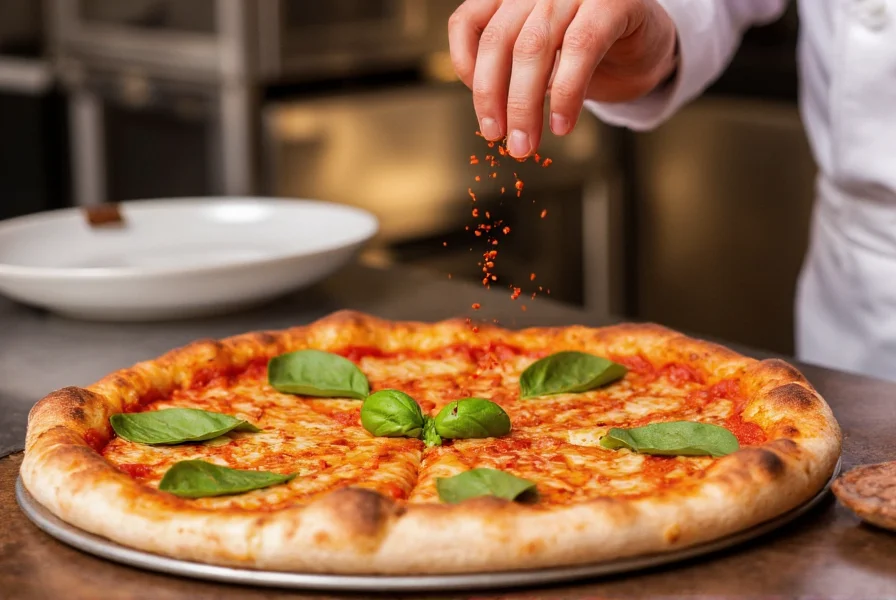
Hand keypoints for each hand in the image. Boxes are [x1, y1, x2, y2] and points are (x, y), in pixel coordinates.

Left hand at [448, 0, 677, 156]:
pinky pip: (580, 50)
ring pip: (533, 48)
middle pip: (498, 40)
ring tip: (526, 143)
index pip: (468, 24)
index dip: (466, 70)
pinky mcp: (612, 3)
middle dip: (493, 97)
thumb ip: (506, 70)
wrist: (647, 45)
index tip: (481, 110)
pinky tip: (562, 124)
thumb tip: (485, 109)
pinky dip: (566, 93)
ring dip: (525, 105)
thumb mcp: (538, 60)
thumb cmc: (586, 54)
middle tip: (499, 138)